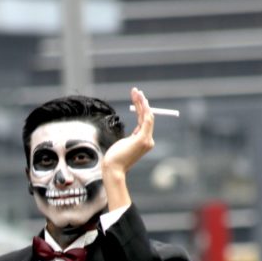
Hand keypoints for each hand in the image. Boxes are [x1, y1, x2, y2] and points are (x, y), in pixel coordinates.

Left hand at [101, 87, 154, 210]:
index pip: (145, 122)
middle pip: (147, 117)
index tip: (137, 98)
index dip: (142, 109)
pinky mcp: (142, 139)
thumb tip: (135, 131)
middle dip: (142, 102)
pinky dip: (143, 108)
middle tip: (136, 91)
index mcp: (144, 141)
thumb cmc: (115, 158)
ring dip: (142, 102)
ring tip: (136, 92)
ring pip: (147, 116)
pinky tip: (139, 100)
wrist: (113, 169)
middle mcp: (148, 141)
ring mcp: (147, 140)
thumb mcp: (125, 144)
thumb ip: (132, 138)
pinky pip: (146, 119)